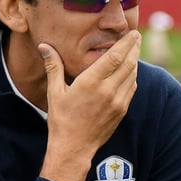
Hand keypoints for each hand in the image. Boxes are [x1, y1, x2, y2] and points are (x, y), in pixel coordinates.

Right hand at [37, 30, 140, 180]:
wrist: (74, 148)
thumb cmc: (61, 120)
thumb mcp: (55, 91)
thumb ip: (53, 66)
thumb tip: (43, 46)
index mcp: (91, 82)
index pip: (115, 56)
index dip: (126, 42)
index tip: (132, 32)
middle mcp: (108, 90)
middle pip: (129, 63)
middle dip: (134, 47)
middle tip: (136, 36)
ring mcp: (118, 101)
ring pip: (132, 75)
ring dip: (134, 61)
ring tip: (134, 50)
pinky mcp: (122, 110)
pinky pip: (131, 88)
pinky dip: (132, 76)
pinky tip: (129, 71)